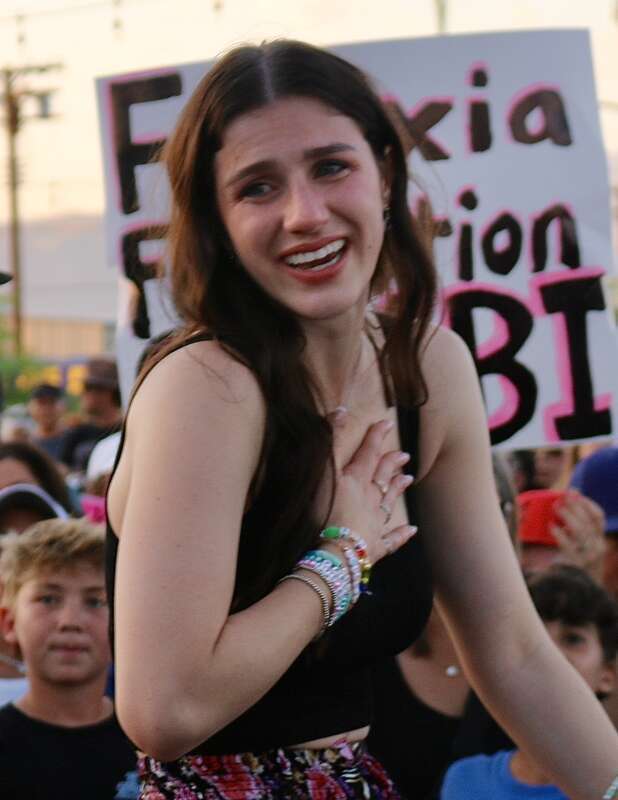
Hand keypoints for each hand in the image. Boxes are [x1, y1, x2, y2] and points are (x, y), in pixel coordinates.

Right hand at [325, 416, 415, 564]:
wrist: (334, 553)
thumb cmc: (324, 512)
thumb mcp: (322, 470)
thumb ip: (330, 441)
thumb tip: (341, 410)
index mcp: (356, 480)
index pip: (368, 453)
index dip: (376, 437)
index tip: (386, 424)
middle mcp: (369, 500)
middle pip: (382, 477)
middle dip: (391, 463)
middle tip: (404, 454)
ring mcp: (374, 525)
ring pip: (389, 504)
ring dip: (398, 490)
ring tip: (408, 479)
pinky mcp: (374, 548)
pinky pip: (392, 540)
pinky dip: (402, 534)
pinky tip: (412, 530)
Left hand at [551, 489, 605, 581]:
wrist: (577, 592)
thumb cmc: (575, 564)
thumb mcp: (580, 546)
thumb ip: (577, 527)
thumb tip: (567, 501)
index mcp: (599, 541)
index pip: (599, 517)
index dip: (586, 502)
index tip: (574, 492)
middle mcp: (597, 547)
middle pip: (588, 520)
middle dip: (574, 506)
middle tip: (560, 497)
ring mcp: (588, 556)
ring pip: (581, 530)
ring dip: (568, 515)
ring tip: (555, 508)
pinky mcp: (577, 564)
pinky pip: (568, 544)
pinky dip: (560, 533)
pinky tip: (551, 526)